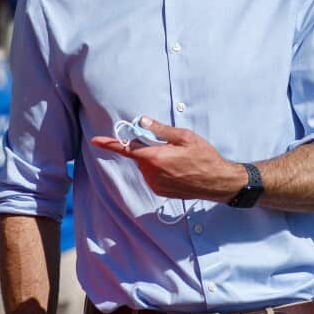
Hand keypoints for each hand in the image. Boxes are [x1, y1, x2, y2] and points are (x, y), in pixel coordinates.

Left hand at [91, 117, 246, 201]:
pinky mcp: (161, 191)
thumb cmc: (204, 157)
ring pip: (147, 167)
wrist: (217, 182)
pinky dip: (160, 171)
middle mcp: (152, 173)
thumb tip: (143, 121)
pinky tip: (177, 170)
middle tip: (170, 147)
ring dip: (155, 160)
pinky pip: (153, 176)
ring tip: (178, 160)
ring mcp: (156, 184)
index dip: (110, 144)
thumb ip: (161, 130)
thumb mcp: (185, 137)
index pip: (127, 149)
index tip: (96, 140)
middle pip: (140, 156)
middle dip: (148, 148)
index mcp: (155, 157)